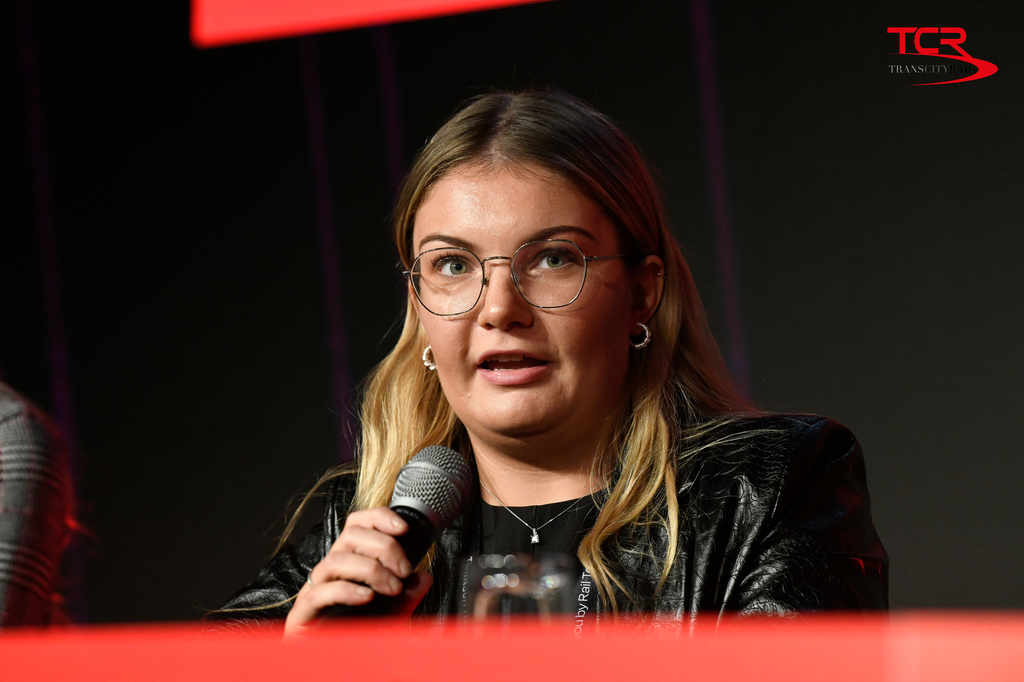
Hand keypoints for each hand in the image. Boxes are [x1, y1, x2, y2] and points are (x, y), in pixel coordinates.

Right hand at [284, 507, 433, 637]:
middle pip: (351, 535)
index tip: (403, 528)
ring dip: (370, 570)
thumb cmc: (355, 635)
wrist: (330, 666)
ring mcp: (314, 589)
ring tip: (391, 587)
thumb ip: (406, 597)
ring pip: (336, 560)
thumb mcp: (390, 614)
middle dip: (384, 547)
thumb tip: (423, 578)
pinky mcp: (303, 612)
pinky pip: (321, 592)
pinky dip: (347, 590)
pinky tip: (367, 597)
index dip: (379, 518)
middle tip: (404, 570)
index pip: (358, 524)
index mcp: (348, 563)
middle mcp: (330, 570)